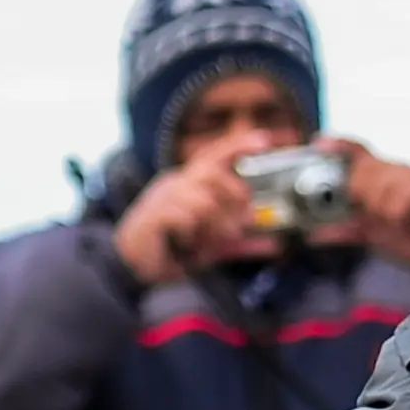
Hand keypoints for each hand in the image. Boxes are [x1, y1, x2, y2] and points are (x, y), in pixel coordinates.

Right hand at [113, 156, 262, 285]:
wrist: (135, 269)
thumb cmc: (173, 250)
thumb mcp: (215, 246)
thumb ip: (241, 243)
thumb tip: (274, 244)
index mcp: (189, 183)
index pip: (214, 155)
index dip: (238, 145)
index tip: (265, 140)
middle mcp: (175, 183)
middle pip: (210, 171)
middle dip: (234, 193)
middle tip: (246, 219)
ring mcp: (161, 197)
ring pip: (201, 198)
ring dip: (215, 223)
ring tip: (213, 241)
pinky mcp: (151, 215)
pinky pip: (182, 216)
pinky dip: (191, 232)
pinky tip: (186, 242)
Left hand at [330, 139, 409, 270]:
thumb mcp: (371, 235)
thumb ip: (345, 230)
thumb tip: (314, 235)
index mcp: (383, 177)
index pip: (359, 152)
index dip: (339, 145)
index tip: (318, 144)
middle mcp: (398, 170)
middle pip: (365, 167)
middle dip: (360, 195)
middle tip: (370, 216)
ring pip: (380, 184)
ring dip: (380, 211)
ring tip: (392, 224)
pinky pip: (399, 197)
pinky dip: (396, 216)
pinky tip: (405, 223)